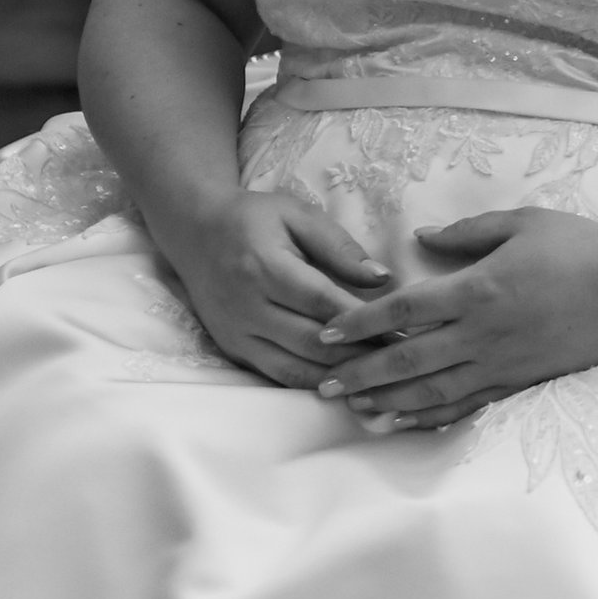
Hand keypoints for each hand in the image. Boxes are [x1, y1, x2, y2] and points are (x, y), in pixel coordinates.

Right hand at [162, 188, 392, 388]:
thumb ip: (339, 246)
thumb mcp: (296, 215)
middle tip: (399, 359)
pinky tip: (343, 384)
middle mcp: (246, 306)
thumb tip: (383, 279)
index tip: (403, 330)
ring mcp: (236, 333)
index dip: (365, 321)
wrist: (194, 232)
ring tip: (378, 378)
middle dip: (360, 354)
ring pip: (295, 368)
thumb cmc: (252, 219)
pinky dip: (312, 383)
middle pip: (312, 342)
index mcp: (264, 267)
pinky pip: (277, 376)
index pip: (323, 303)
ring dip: (339, 377)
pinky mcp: (232, 349)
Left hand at [314, 207, 597, 432]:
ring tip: (354, 411)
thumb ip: (468, 232)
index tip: (327, 333)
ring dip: (389, 404)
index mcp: (479, 289)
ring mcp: (504, 363)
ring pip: (433, 392)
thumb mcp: (523, 222)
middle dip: (361, 375)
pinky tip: (404, 424)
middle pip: (409, 361)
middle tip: (323, 386)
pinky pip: (469, 406)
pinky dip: (432, 418)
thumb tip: (421, 237)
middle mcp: (484, 333)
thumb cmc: (582, 247)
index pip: (404, 311)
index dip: (361, 324)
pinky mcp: (523, 383)